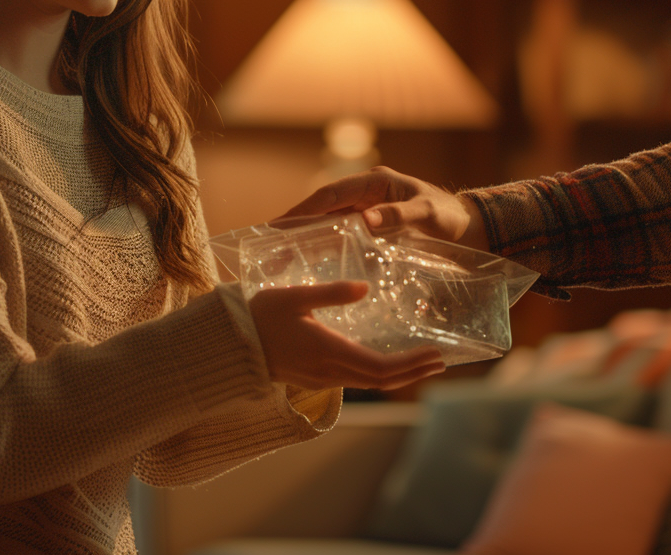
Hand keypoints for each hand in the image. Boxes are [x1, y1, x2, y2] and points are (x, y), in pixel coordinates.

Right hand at [248, 281, 445, 389]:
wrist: (230, 344)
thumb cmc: (260, 316)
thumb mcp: (295, 296)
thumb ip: (332, 292)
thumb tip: (365, 288)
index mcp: (329, 351)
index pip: (381, 369)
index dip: (411, 365)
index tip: (435, 356)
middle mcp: (329, 371)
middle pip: (381, 380)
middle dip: (413, 372)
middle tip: (439, 361)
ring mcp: (321, 378)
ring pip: (369, 382)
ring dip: (398, 374)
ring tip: (420, 362)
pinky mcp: (314, 378)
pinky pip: (355, 379)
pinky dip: (378, 373)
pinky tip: (385, 360)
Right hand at [278, 166, 488, 250]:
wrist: (469, 227)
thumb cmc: (451, 218)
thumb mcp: (428, 215)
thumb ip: (399, 216)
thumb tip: (365, 221)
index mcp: (375, 182)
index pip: (331, 194)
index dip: (305, 208)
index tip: (281, 223)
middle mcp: (367, 193)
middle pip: (323, 205)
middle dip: (296, 221)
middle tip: (267, 239)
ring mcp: (367, 208)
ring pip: (328, 219)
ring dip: (305, 232)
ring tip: (279, 251)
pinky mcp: (371, 224)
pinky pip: (340, 231)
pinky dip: (322, 242)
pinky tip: (307, 258)